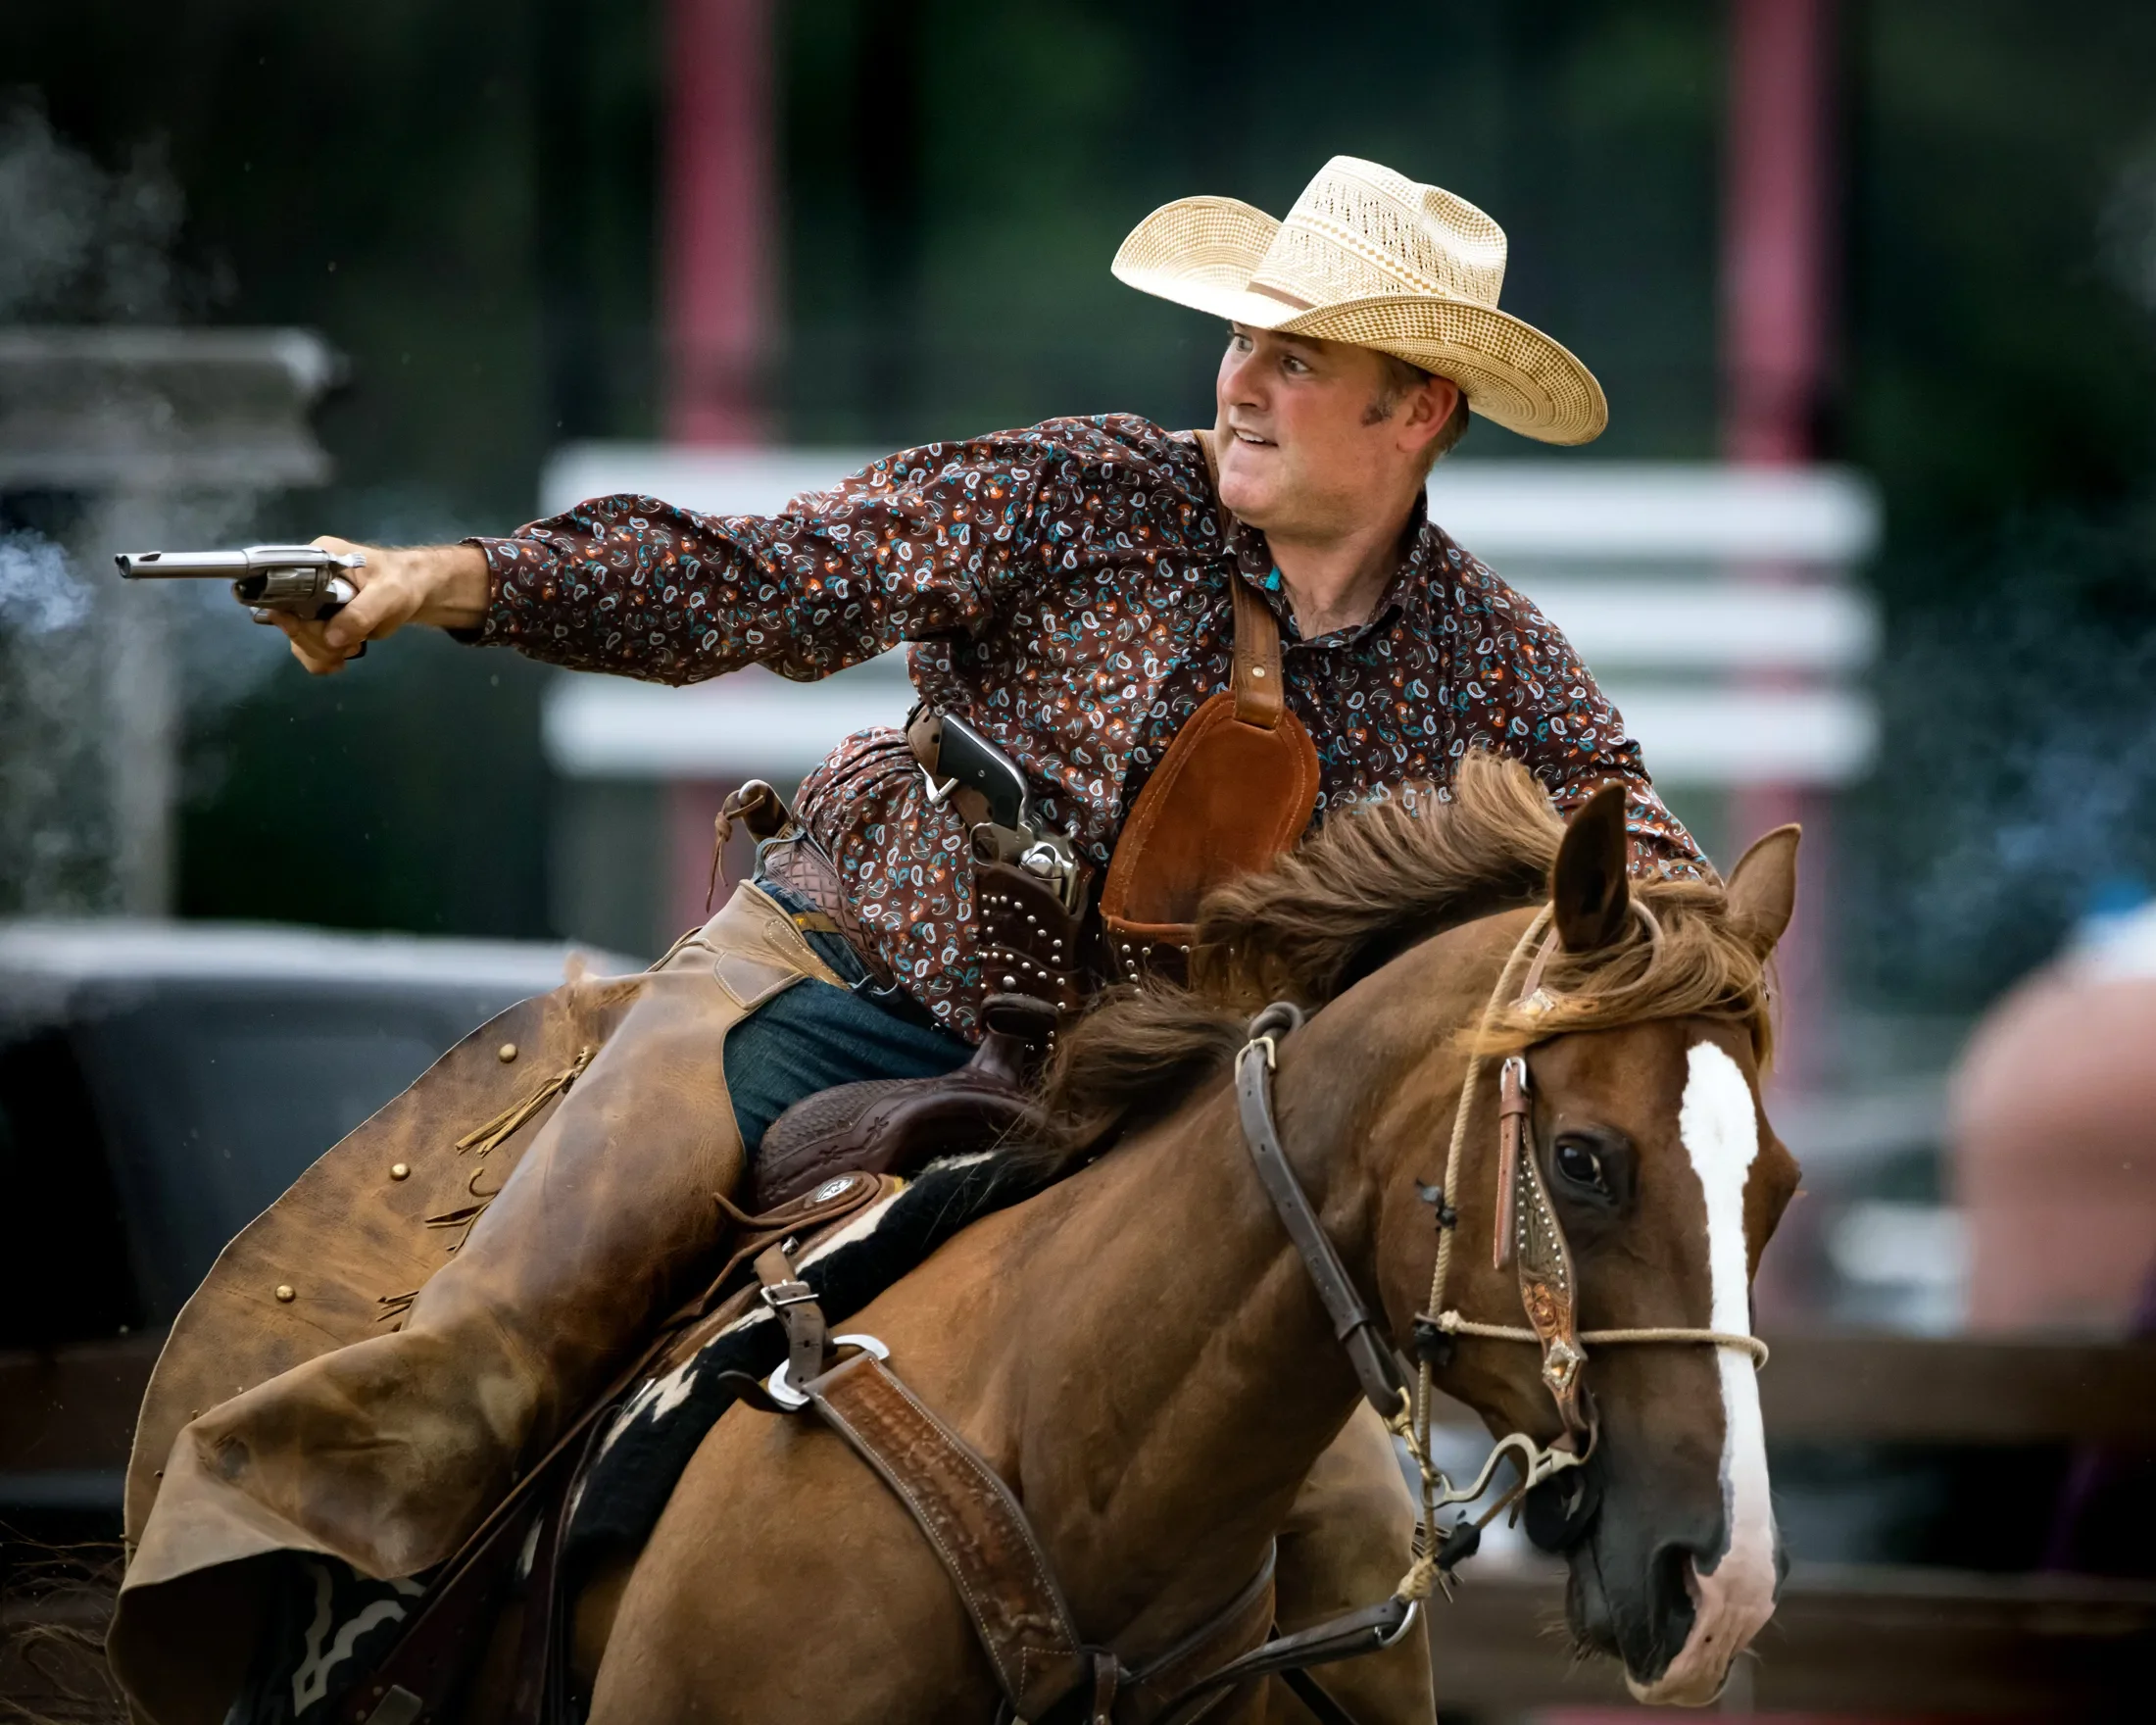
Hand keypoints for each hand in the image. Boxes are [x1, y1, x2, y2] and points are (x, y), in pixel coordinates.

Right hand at [272, 537, 491, 674]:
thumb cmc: (403, 581)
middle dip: (317, 640)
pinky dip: (321, 659)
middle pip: (290, 620)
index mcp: (313, 560)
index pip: (282, 591)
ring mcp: (310, 603)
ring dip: (320, 653)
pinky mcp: (320, 622)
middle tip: (351, 644)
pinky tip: (339, 661)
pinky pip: (308, 647)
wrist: (416, 589)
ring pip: (297, 638)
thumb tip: (329, 639)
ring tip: (350, 651)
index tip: (319, 634)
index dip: (292, 617)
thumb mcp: (388, 593)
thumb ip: (361, 614)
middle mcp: (303, 580)